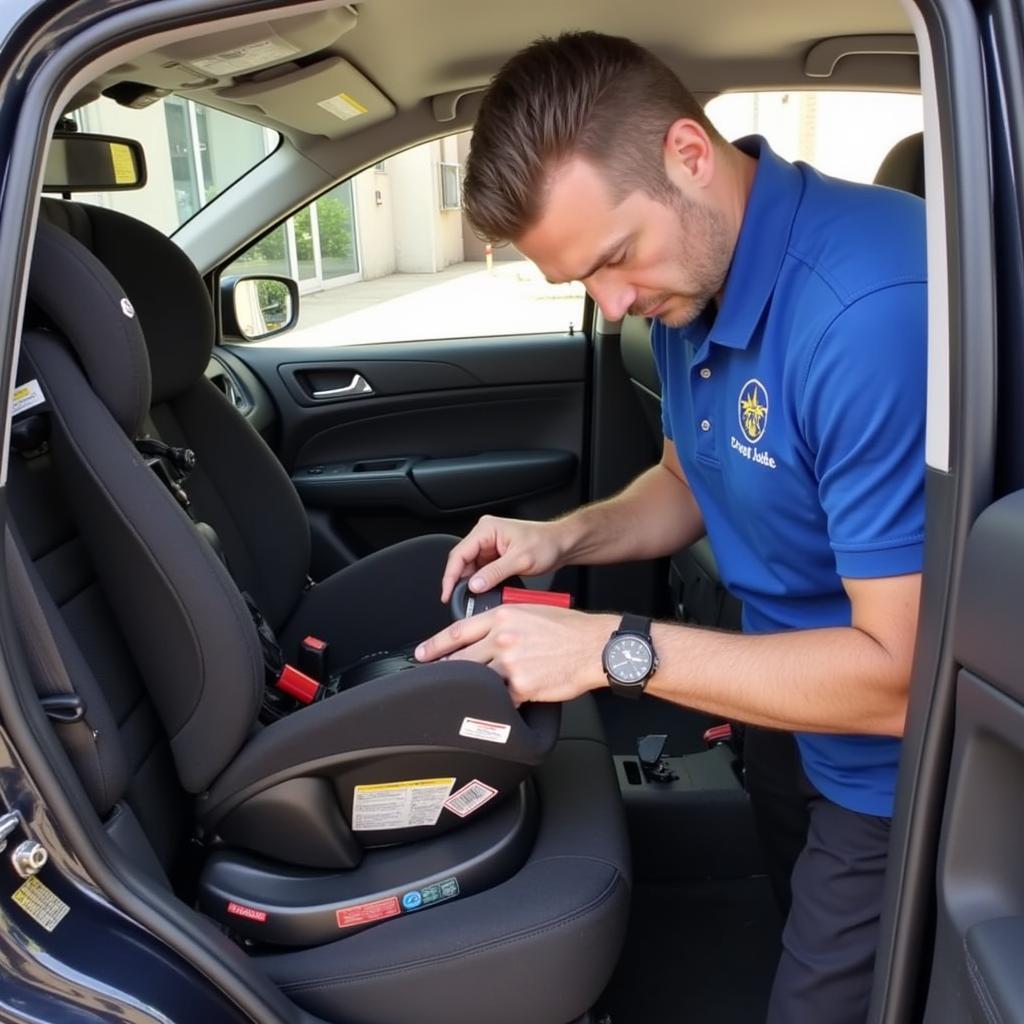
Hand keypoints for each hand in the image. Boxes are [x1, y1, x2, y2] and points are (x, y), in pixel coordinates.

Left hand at [415, 604, 616, 704]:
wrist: (594, 646)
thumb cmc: (568, 629)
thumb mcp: (531, 612)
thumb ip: (503, 622)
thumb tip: (484, 635)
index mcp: (502, 617)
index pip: (457, 631)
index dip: (435, 645)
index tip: (422, 654)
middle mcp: (502, 638)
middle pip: (461, 659)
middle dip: (445, 671)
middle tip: (435, 679)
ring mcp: (510, 663)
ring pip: (477, 680)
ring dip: (472, 688)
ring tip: (469, 693)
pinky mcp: (522, 686)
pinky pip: (502, 698)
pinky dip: (500, 702)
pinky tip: (502, 702)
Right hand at [440, 515, 570, 602]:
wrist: (562, 545)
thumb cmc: (546, 543)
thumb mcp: (520, 560)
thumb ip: (494, 573)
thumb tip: (474, 585)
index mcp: (486, 529)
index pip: (459, 554)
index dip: (450, 576)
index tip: (447, 593)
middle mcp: (485, 535)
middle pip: (462, 561)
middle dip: (460, 582)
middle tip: (459, 600)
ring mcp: (490, 546)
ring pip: (470, 568)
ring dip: (471, 583)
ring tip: (474, 598)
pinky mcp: (495, 556)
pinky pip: (481, 571)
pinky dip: (481, 583)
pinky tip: (483, 592)